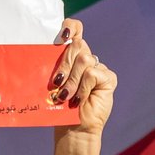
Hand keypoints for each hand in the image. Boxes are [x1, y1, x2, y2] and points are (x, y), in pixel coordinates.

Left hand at [50, 17, 115, 139]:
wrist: (72, 127)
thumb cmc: (60, 106)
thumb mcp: (53, 82)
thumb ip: (54, 65)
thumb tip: (47, 50)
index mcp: (71, 55)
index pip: (75, 29)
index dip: (70, 27)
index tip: (62, 36)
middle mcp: (86, 58)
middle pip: (77, 45)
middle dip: (64, 64)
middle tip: (57, 83)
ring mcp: (98, 67)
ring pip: (84, 59)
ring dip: (71, 81)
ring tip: (66, 96)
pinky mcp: (108, 77)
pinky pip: (92, 74)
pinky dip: (83, 88)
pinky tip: (80, 99)